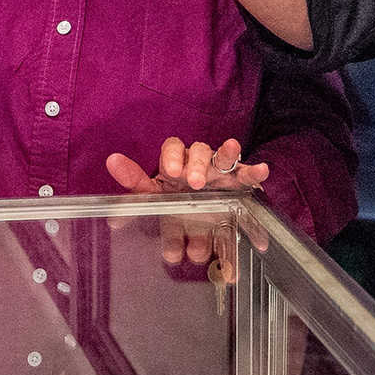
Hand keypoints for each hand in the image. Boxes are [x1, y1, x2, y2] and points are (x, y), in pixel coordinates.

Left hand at [107, 138, 270, 266]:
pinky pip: (246, 176)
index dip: (172, 156)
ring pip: (223, 159)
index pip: (172, 148)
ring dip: (226, 155)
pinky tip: (262, 170)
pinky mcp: (237, 186)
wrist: (196, 227)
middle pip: (198, 152)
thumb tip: (112, 176)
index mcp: (173, 164)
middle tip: (195, 182)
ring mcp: (218, 174)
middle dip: (196, 165)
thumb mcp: (153, 197)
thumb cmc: (172, 204)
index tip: (172, 171)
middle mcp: (196, 165)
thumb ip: (134, 187)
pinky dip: (254, 172)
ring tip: (232, 147)